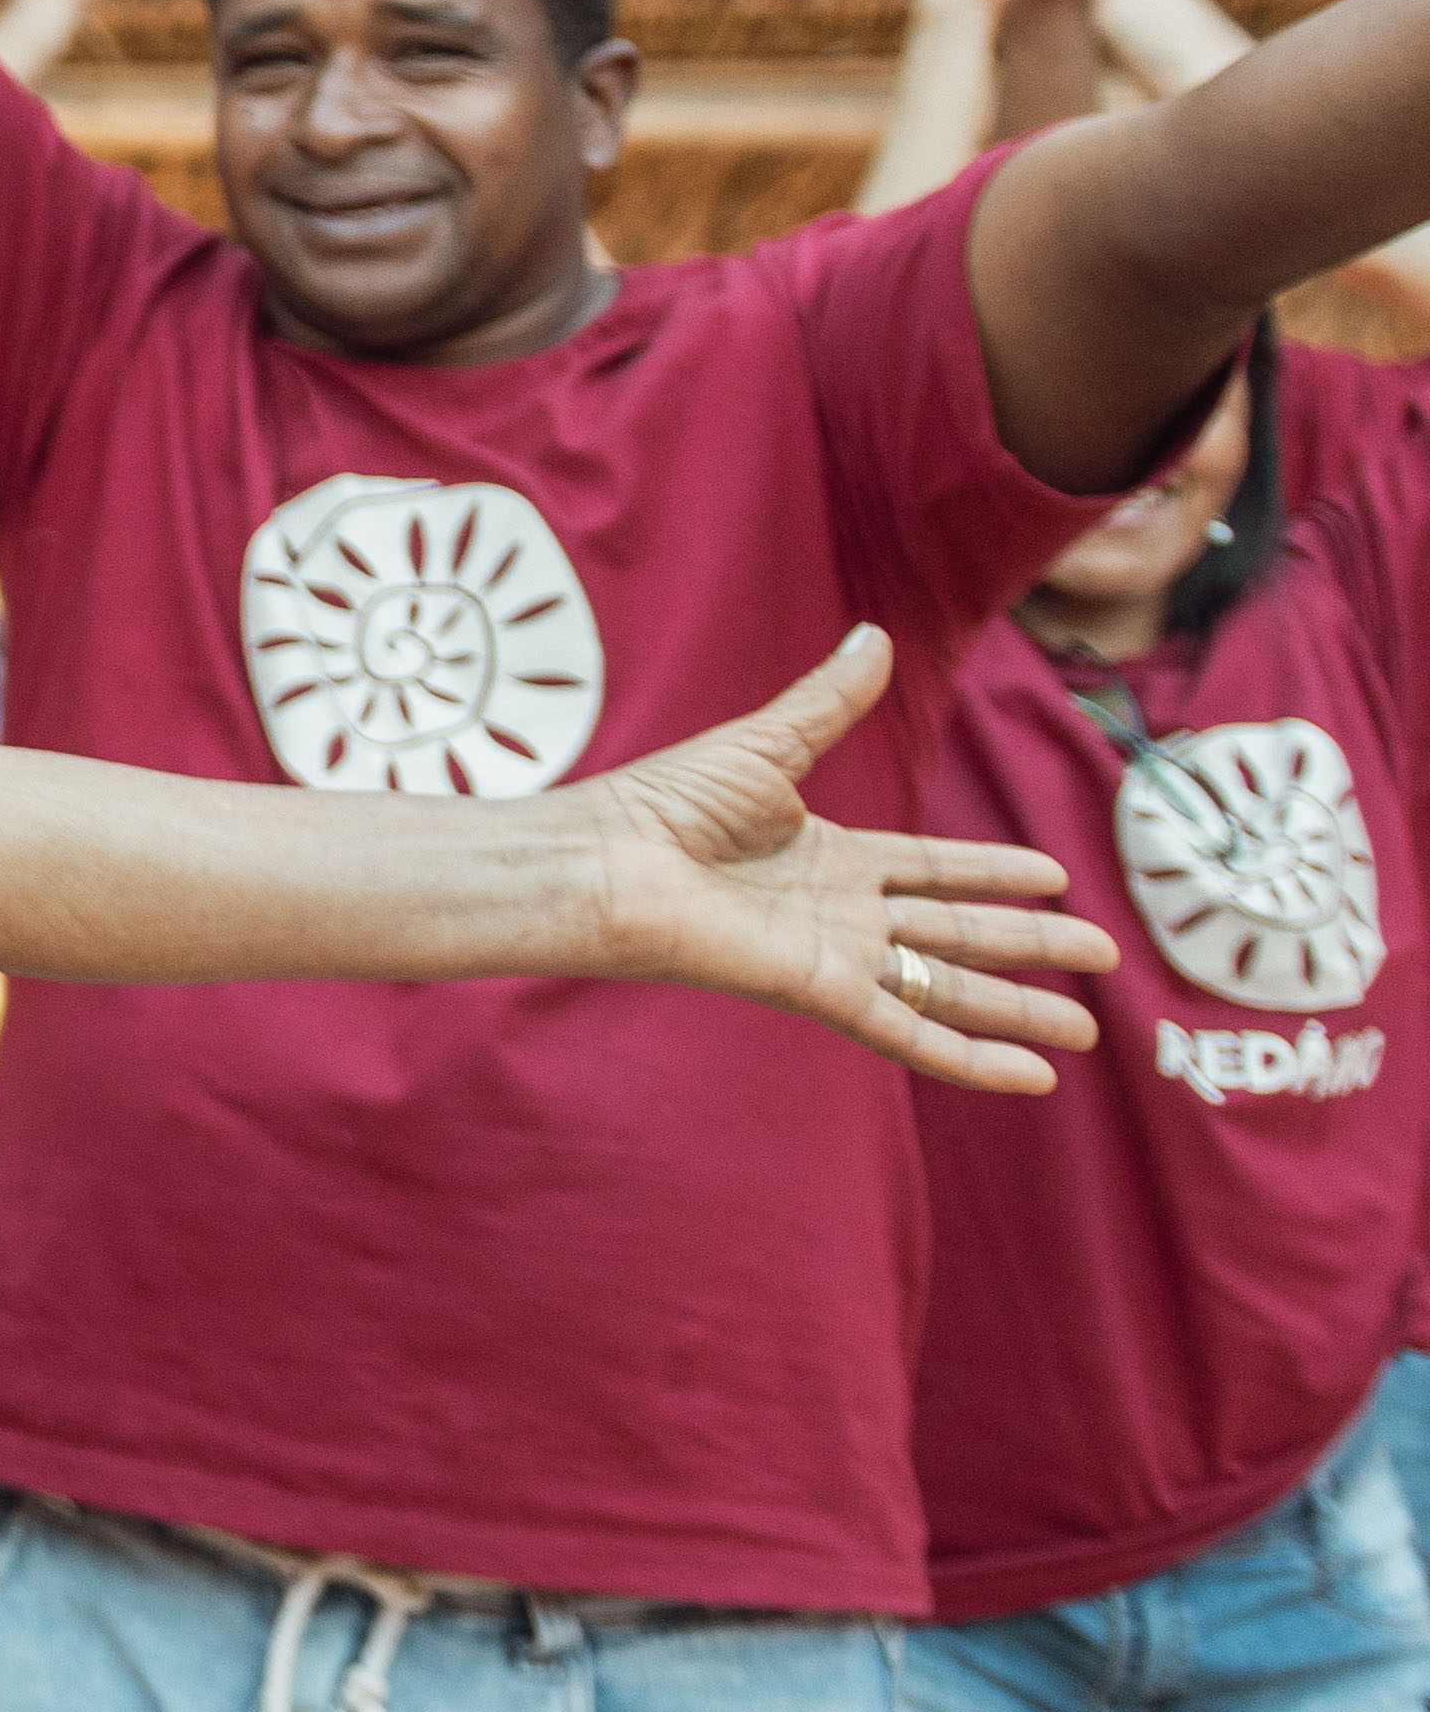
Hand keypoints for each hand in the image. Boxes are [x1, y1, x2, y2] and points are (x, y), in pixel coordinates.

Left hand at [573, 631, 1108, 1092]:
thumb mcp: (766, 744)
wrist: (607, 861)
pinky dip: (970, 1057)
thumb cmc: (664, 802)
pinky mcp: (821, 993)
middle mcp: (841, 911)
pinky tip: (1032, 1077)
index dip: (993, 873)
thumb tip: (876, 634)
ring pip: (948, 988)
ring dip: (1017, 1009)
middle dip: (1031, 946)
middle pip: (957, 933)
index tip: (1057, 876)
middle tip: (1103, 956)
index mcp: (830, 854)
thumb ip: (829, 701)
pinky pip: (911, 1032)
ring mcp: (835, 956)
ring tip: (1089, 1028)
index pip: (932, 867)